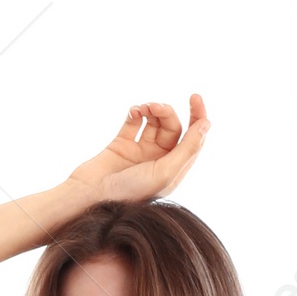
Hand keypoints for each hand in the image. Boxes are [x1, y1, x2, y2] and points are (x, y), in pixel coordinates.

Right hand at [66, 96, 210, 204]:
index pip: (193, 139)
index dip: (198, 117)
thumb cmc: (129, 193)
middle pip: (173, 127)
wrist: (90, 197)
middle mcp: (159, 160)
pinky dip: (135, 112)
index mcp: (173, 170)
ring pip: (154, 121)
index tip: (195, 98)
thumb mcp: (165, 173)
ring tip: (142, 108)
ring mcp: (140, 152)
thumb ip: (187, 149)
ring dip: (151, 109)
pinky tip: (133, 111)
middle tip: (155, 107)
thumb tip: (206, 124)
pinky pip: (133, 122)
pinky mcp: (121, 144)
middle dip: (167, 112)